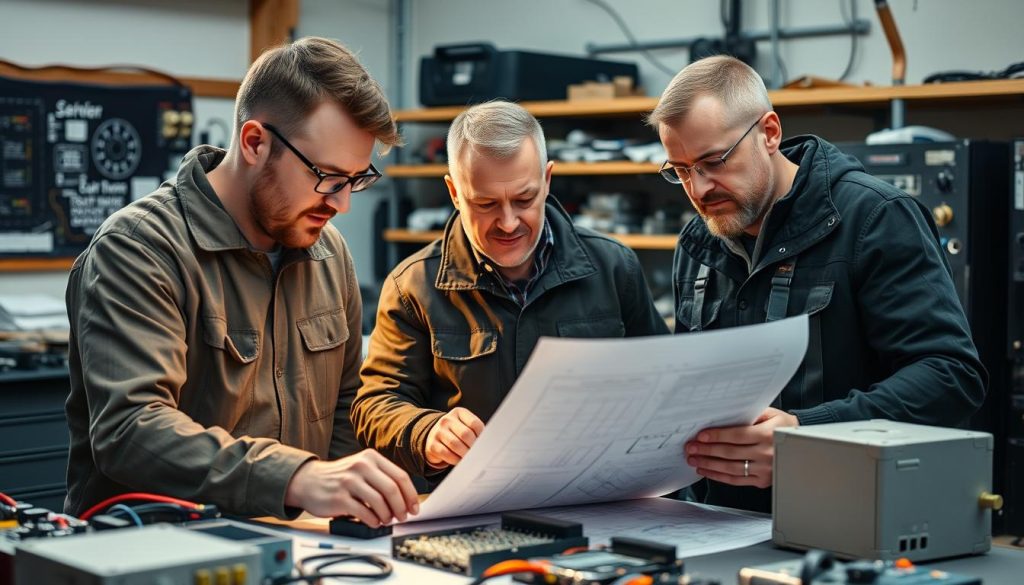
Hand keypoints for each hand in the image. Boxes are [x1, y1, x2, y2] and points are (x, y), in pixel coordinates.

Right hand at [284, 449, 418, 525]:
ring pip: (380, 501)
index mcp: (371, 457)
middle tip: (403, 517)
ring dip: (387, 515)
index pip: (400, 476)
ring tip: (386, 520)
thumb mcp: (361, 469)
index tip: (414, 508)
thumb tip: (406, 499)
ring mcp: (349, 481)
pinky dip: (373, 521)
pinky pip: (364, 512)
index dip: (410, 495)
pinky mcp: (340, 498)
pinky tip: (374, 522)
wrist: (308, 481)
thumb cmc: (340, 478)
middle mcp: (361, 466)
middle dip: (401, 507)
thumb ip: (381, 478)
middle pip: (392, 489)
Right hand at [425, 407, 484, 468]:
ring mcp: (438, 431)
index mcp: (458, 412)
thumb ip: (476, 431)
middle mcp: (447, 420)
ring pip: (456, 445)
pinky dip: (456, 460)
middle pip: (466, 434)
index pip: (475, 424)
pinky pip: (447, 454)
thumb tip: (486, 444)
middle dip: (473, 446)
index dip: (481, 436)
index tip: (482, 442)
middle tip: (477, 452)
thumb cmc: (456, 432)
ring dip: (465, 454)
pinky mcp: (432, 445)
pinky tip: (459, 460)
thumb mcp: (465, 425)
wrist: (434, 436)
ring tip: (469, 457)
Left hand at [683, 407, 798, 488]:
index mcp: (769, 434)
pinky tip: (707, 470)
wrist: (801, 445)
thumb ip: (749, 414)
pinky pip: (736, 480)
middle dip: (707, 450)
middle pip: (731, 453)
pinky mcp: (762, 481)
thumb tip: (722, 414)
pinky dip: (719, 476)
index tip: (700, 436)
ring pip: (731, 468)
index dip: (717, 436)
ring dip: (709, 464)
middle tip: (691, 448)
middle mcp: (767, 453)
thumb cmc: (781, 426)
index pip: (737, 435)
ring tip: (694, 459)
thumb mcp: (770, 414)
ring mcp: (765, 469)